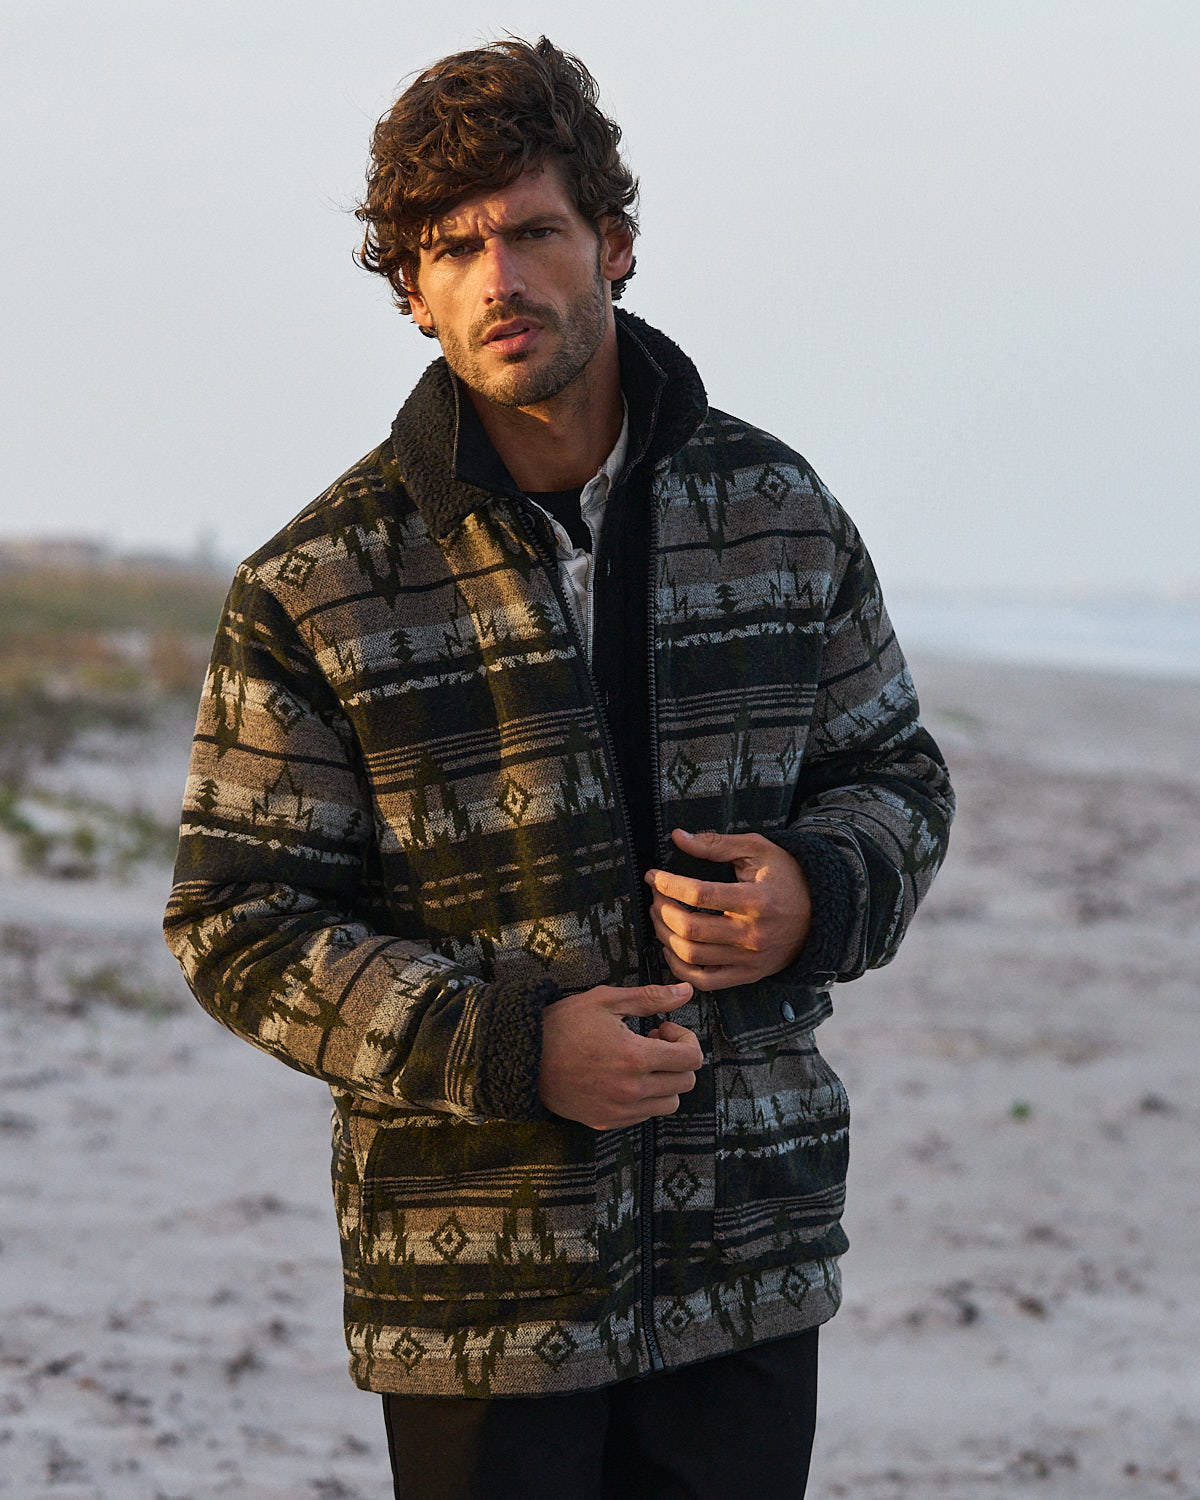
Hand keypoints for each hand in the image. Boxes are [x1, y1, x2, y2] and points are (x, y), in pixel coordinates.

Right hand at [539, 981, 702, 1130]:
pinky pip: (645, 1115)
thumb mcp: (606, 1000)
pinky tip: (624, 1077)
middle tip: (653, 1042)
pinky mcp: (607, 1122)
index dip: (685, 1039)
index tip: (663, 1028)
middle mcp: (632, 1090)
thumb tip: (687, 992)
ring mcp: (620, 1111)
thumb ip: (651, 997)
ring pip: (669, 1103)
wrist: (524, 1058)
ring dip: (665, 1081)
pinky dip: (645, 1097)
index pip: (691, 1058)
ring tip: (639, 1061)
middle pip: (686, 1082)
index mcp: (636, 1058)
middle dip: (677, 1058)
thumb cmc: (563, 1024)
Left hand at [644, 828, 811, 990]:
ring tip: (659, 914)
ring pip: (691, 956)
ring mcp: (750, 960)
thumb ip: (716, 844)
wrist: (820, 912)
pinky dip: (679, 967)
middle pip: (690, 929)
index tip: (654, 875)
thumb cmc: (786, 876)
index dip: (669, 884)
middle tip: (655, 894)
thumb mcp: (757, 850)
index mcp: (756, 901)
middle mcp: (753, 935)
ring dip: (664, 935)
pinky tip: (670, 947)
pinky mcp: (747, 975)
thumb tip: (678, 837)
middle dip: (662, 909)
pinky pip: (704, 981)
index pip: (700, 896)